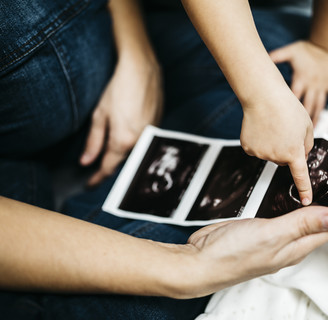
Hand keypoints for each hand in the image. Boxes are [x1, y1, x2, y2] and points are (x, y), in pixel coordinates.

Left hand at [80, 57, 162, 185]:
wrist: (142, 70)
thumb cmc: (119, 89)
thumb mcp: (100, 115)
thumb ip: (94, 141)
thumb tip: (86, 161)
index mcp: (123, 140)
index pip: (108, 167)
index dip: (97, 178)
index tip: (89, 184)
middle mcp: (140, 141)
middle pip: (122, 159)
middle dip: (110, 161)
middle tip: (97, 161)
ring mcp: (151, 134)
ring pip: (134, 150)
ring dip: (123, 148)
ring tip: (114, 135)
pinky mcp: (158, 126)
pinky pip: (143, 140)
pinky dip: (134, 139)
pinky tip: (128, 126)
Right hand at [185, 206, 327, 296]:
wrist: (200, 261)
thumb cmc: (233, 255)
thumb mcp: (272, 235)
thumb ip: (302, 225)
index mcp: (296, 247)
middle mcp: (287, 243)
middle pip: (317, 222)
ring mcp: (272, 235)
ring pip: (298, 216)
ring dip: (310, 202)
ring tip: (323, 183)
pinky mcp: (257, 227)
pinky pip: (279, 212)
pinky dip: (288, 202)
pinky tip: (287, 192)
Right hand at [240, 88, 313, 204]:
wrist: (263, 95)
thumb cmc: (288, 108)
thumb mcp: (307, 126)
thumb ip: (306, 145)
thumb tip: (300, 156)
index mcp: (294, 152)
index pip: (300, 177)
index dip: (304, 190)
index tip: (306, 200)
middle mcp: (276, 156)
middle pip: (284, 160)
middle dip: (286, 149)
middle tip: (285, 129)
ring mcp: (260, 153)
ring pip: (270, 155)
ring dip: (273, 144)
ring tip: (272, 125)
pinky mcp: (248, 148)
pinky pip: (258, 150)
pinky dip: (260, 141)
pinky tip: (261, 128)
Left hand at [269, 40, 327, 125]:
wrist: (324, 44)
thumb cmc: (305, 49)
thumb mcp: (290, 51)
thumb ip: (277, 56)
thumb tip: (264, 58)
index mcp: (301, 78)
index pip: (294, 95)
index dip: (289, 108)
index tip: (285, 122)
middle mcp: (312, 84)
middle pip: (307, 104)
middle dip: (303, 119)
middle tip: (298, 134)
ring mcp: (322, 85)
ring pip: (319, 104)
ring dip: (317, 117)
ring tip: (314, 130)